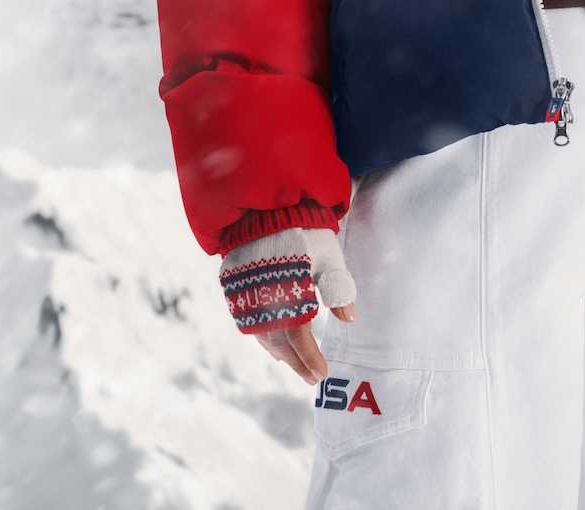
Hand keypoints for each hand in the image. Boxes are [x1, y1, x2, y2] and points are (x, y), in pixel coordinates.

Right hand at [218, 227, 358, 384]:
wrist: (261, 206)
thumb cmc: (301, 229)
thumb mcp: (328, 256)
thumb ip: (338, 288)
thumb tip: (349, 319)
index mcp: (289, 294)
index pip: (298, 337)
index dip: (310, 359)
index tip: (322, 374)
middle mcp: (264, 300)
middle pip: (279, 342)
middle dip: (296, 363)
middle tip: (311, 378)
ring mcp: (246, 295)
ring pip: (260, 334)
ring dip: (278, 352)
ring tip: (292, 363)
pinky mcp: (235, 288)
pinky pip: (247, 321)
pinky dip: (261, 336)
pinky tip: (270, 342)